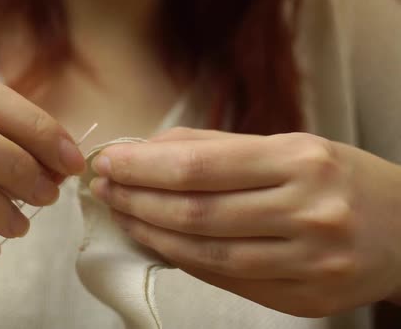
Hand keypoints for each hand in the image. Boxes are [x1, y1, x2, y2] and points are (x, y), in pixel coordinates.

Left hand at [89, 127, 400, 316]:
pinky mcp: (306, 299)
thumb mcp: (288, 145)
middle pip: (194, 212)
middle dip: (136, 199)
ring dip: (151, 233)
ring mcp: (309, 262)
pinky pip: (227, 279)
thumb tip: (147, 151)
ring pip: (205, 253)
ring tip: (123, 214)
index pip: (198, 166)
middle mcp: (309, 212)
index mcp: (302, 160)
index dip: (142, 167)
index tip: (108, 162)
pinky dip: (185, 260)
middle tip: (104, 188)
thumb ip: (216, 147)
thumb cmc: (338, 177)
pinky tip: (160, 242)